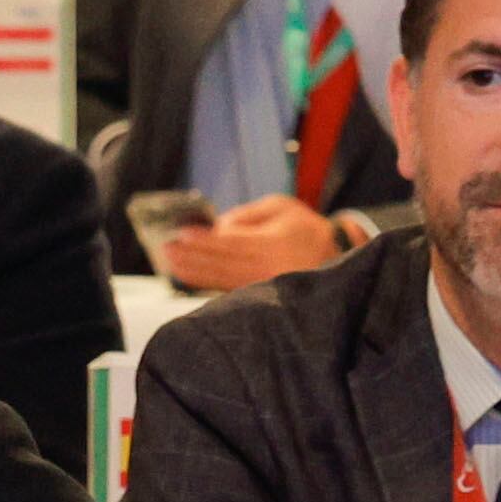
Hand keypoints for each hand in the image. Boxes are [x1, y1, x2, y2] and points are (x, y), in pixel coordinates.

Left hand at [162, 192, 346, 290]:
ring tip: (171, 262)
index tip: (182, 235)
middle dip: (192, 256)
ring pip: (221, 278)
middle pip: (221, 262)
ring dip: (193, 270)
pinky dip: (205, 282)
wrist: (334, 257)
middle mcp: (267, 268)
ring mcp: (263, 285)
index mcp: (273, 244)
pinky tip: (187, 276)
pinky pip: (227, 288)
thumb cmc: (305, 228)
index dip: (205, 240)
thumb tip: (218, 227)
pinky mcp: (260, 295)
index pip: (232, 243)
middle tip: (166, 249)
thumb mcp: (281, 207)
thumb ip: (248, 214)